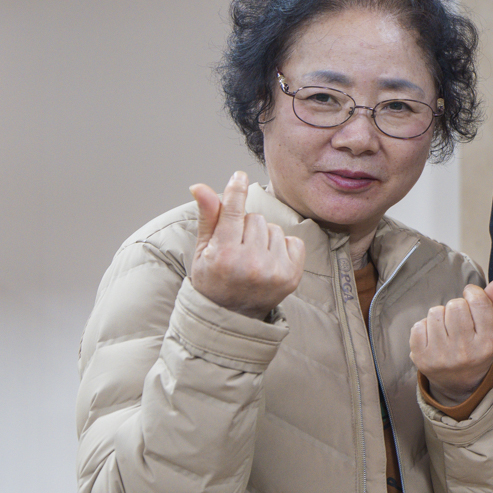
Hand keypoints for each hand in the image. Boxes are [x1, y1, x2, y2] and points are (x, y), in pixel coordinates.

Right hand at [189, 171, 305, 317]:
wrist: (231, 317)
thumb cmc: (213, 281)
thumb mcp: (202, 251)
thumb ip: (207, 217)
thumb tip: (199, 186)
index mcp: (224, 256)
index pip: (233, 212)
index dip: (236, 191)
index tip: (239, 176)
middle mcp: (251, 264)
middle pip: (255, 218)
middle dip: (246, 226)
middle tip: (237, 248)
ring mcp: (274, 272)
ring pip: (274, 229)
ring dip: (264, 238)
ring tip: (252, 259)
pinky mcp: (292, 277)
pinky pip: (293, 241)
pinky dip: (283, 247)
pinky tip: (269, 263)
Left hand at [412, 273, 492, 406]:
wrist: (458, 383)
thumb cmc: (475, 347)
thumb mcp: (490, 326)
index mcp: (486, 343)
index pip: (478, 302)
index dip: (472, 293)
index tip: (471, 298)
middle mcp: (465, 352)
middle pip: (455, 305)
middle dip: (456, 307)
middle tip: (459, 321)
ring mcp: (442, 356)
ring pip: (436, 312)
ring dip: (440, 316)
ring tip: (446, 330)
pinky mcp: (421, 358)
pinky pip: (418, 325)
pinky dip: (425, 327)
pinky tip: (433, 338)